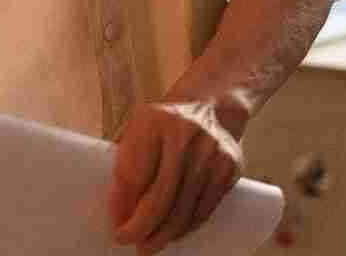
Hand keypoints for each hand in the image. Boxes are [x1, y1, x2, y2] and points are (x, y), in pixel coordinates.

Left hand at [109, 100, 243, 254]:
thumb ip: (126, 166)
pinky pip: (204, 209)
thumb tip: (120, 214)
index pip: (135, 175)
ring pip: (184, 209)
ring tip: (149, 245)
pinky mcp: (230, 167)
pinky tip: (173, 233)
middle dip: (142, 228)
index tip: (115, 226)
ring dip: (164, 234)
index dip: (122, 207)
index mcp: (155, 121)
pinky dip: (186, 227)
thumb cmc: (164, 123)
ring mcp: (212, 152)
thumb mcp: (137, 131)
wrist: (210, 103)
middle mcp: (186, 134)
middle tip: (130, 243)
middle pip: (160, 197)